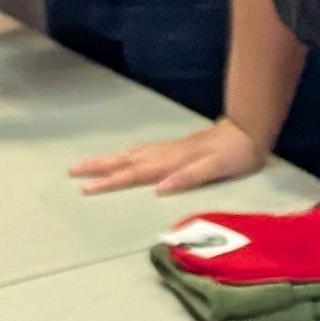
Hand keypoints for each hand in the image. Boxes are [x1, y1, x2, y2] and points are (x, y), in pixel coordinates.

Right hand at [70, 118, 269, 195]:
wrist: (248, 131)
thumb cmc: (235, 155)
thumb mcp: (216, 168)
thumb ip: (188, 178)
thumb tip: (159, 188)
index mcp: (171, 162)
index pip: (134, 174)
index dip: (110, 182)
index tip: (85, 189)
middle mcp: (165, 154)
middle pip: (125, 161)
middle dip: (98, 167)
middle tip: (71, 170)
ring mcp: (168, 149)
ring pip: (131, 154)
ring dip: (108, 159)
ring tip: (85, 163)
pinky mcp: (174, 148)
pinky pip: (142, 151)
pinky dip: (126, 155)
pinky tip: (122, 157)